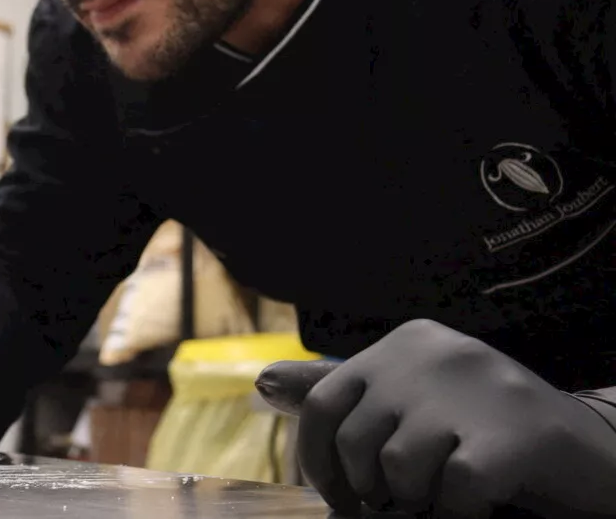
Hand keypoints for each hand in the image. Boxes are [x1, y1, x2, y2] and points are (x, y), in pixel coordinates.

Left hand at [256, 320, 615, 517]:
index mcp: (406, 343)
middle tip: (403, 503)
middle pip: (353, 442)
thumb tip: (263, 383)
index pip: (323, 403)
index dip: (318, 462)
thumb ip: (345, 396)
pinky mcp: (514, 434)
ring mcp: (476, 389)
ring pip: (398, 470)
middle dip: (369, 491)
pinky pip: (452, 492)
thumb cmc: (489, 433)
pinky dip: (460, 513)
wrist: (597, 455)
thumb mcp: (412, 403)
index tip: (339, 496)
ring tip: (446, 495)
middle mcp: (435, 353)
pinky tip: (481, 502)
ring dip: (417, 502)